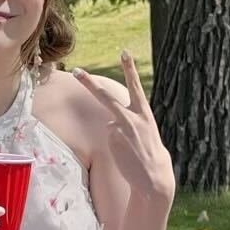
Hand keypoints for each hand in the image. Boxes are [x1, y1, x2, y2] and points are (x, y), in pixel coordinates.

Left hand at [73, 52, 174, 202]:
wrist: (153, 177)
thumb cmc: (150, 154)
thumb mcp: (145, 132)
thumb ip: (130, 121)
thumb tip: (109, 123)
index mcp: (144, 113)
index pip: (135, 86)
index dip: (129, 68)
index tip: (124, 52)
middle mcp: (131, 118)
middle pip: (105, 97)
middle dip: (89, 84)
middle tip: (76, 71)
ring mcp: (120, 129)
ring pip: (110, 125)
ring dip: (118, 135)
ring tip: (130, 148)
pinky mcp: (112, 140)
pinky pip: (109, 138)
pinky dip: (115, 145)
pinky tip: (125, 154)